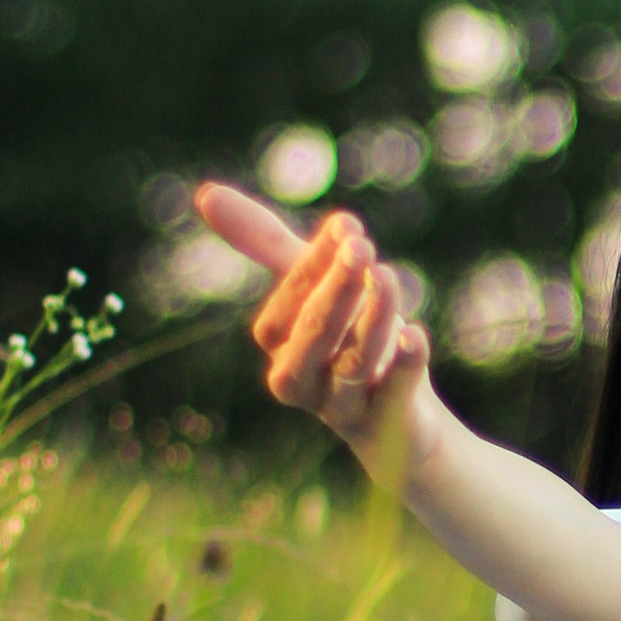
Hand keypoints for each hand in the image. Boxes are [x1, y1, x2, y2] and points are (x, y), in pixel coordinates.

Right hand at [196, 182, 432, 476]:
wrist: (401, 424)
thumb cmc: (348, 342)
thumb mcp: (313, 287)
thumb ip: (267, 244)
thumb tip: (205, 193)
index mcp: (279, 343)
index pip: (291, 299)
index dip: (316, 262)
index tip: (348, 226)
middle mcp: (301, 379)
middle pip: (314, 332)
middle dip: (336, 288)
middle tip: (361, 247)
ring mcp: (340, 407)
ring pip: (354, 362)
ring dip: (375, 316)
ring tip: (389, 277)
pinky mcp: (385, 427)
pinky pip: (392, 397)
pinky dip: (404, 365)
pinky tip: (416, 336)